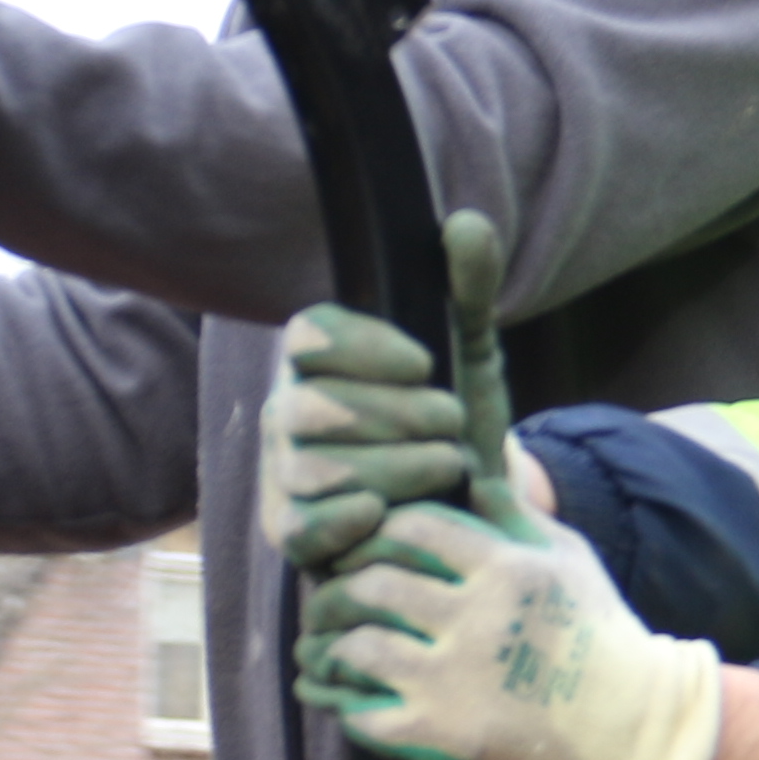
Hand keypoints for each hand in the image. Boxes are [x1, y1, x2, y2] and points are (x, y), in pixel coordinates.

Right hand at [257, 211, 517, 573]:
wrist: (474, 508)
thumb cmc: (458, 424)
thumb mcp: (473, 354)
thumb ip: (469, 292)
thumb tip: (466, 226)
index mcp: (319, 359)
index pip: (310, 334)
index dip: (364, 346)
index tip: (425, 362)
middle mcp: (288, 412)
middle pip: (308, 406)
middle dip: (395, 415)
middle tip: (452, 422)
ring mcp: (284, 475)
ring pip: (312, 470)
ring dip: (393, 468)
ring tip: (448, 466)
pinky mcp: (293, 533)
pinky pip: (300, 528)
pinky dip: (343, 520)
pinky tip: (386, 512)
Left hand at [305, 501, 726, 759]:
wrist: (640, 730)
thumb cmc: (604, 636)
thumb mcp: (570, 558)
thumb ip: (515, 515)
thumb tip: (471, 475)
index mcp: (505, 567)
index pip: (410, 527)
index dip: (375, 533)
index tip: (364, 547)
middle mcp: (476, 617)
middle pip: (372, 583)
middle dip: (339, 589)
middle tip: (328, 598)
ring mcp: (458, 678)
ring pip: (359, 646)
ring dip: (333, 647)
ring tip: (325, 648)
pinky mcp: (449, 733)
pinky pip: (369, 714)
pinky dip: (347, 706)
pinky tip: (342, 699)